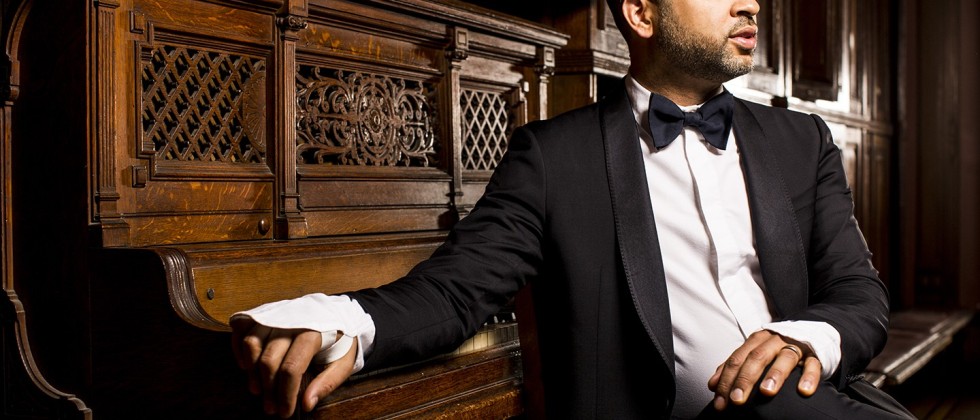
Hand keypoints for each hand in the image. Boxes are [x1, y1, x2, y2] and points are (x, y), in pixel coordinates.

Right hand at [231, 318, 357, 417]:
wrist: (337, 312)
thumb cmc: (340, 339)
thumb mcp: (344, 361)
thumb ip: (328, 382)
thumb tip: (307, 404)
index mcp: (315, 331)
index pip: (292, 367)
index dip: (286, 393)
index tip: (285, 411)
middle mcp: (292, 320)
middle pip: (269, 359)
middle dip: (268, 389)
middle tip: (271, 407)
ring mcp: (276, 314)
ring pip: (252, 343)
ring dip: (251, 371)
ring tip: (258, 389)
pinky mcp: (264, 313)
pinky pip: (243, 329)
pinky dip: (239, 349)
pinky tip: (247, 367)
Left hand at [707, 330, 820, 410]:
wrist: (810, 331)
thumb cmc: (776, 349)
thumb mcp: (754, 353)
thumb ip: (735, 367)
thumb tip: (713, 385)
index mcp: (756, 340)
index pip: (737, 359)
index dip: (727, 379)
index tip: (720, 401)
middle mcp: (774, 340)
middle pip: (757, 358)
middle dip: (745, 379)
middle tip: (737, 400)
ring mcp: (796, 345)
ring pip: (785, 357)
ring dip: (775, 374)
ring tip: (766, 392)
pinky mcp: (815, 354)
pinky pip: (813, 364)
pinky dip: (809, 377)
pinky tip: (803, 391)